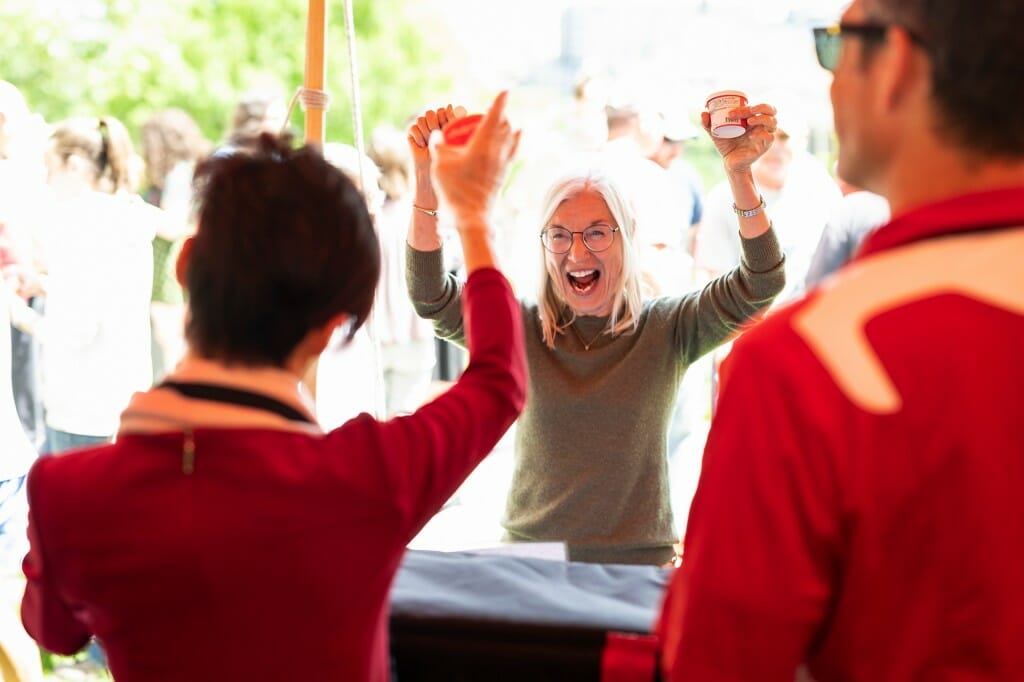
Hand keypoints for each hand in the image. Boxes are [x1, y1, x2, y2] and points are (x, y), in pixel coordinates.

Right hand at [407, 104, 467, 170]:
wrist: (433, 166)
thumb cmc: (446, 153)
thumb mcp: (451, 136)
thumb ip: (452, 120)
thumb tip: (449, 105)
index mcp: (444, 119)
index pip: (441, 110)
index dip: (443, 120)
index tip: (445, 131)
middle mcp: (432, 120)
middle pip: (430, 113)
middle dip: (433, 125)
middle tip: (436, 137)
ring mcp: (422, 126)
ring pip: (420, 119)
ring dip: (426, 132)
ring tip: (429, 142)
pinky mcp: (412, 132)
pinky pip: (413, 127)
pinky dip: (419, 137)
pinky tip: (423, 145)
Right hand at [429, 91, 520, 226]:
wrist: (472, 217)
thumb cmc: (454, 190)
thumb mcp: (440, 164)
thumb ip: (438, 145)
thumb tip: (436, 134)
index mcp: (483, 145)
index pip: (494, 117)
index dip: (500, 102)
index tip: (505, 90)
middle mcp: (497, 152)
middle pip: (507, 126)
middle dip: (502, 114)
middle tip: (495, 109)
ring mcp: (503, 164)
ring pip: (512, 139)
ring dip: (509, 127)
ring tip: (505, 122)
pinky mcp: (504, 175)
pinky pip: (512, 152)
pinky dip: (512, 142)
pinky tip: (511, 141)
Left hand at [701, 102, 777, 173]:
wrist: (729, 162)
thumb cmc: (726, 145)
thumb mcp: (716, 133)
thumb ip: (708, 124)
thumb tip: (703, 112)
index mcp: (752, 118)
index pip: (756, 106)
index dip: (745, 106)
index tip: (730, 112)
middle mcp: (761, 125)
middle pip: (771, 110)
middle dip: (761, 106)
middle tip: (749, 110)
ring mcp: (764, 135)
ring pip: (773, 121)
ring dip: (762, 118)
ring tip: (749, 121)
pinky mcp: (764, 146)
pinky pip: (769, 137)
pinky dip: (762, 134)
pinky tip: (751, 136)